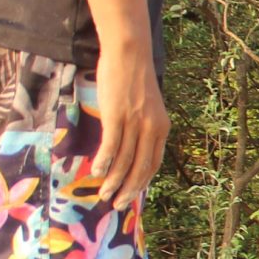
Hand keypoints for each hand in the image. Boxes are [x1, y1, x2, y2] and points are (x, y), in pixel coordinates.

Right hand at [94, 57, 169, 206]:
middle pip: (140, 168)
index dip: (141, 183)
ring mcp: (135, 123)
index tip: (131, 196)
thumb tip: (129, 147)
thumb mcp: (146, 107)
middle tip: (116, 205)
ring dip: (113, 182)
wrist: (129, 53)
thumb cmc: (134, 79)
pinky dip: (104, 162)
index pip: (153, 164)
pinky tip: (97, 172)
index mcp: (161, 128)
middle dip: (128, 190)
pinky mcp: (117, 116)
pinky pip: (111, 145)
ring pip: (125, 161)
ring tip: (103, 195)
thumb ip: (142, 127)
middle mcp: (152, 128)